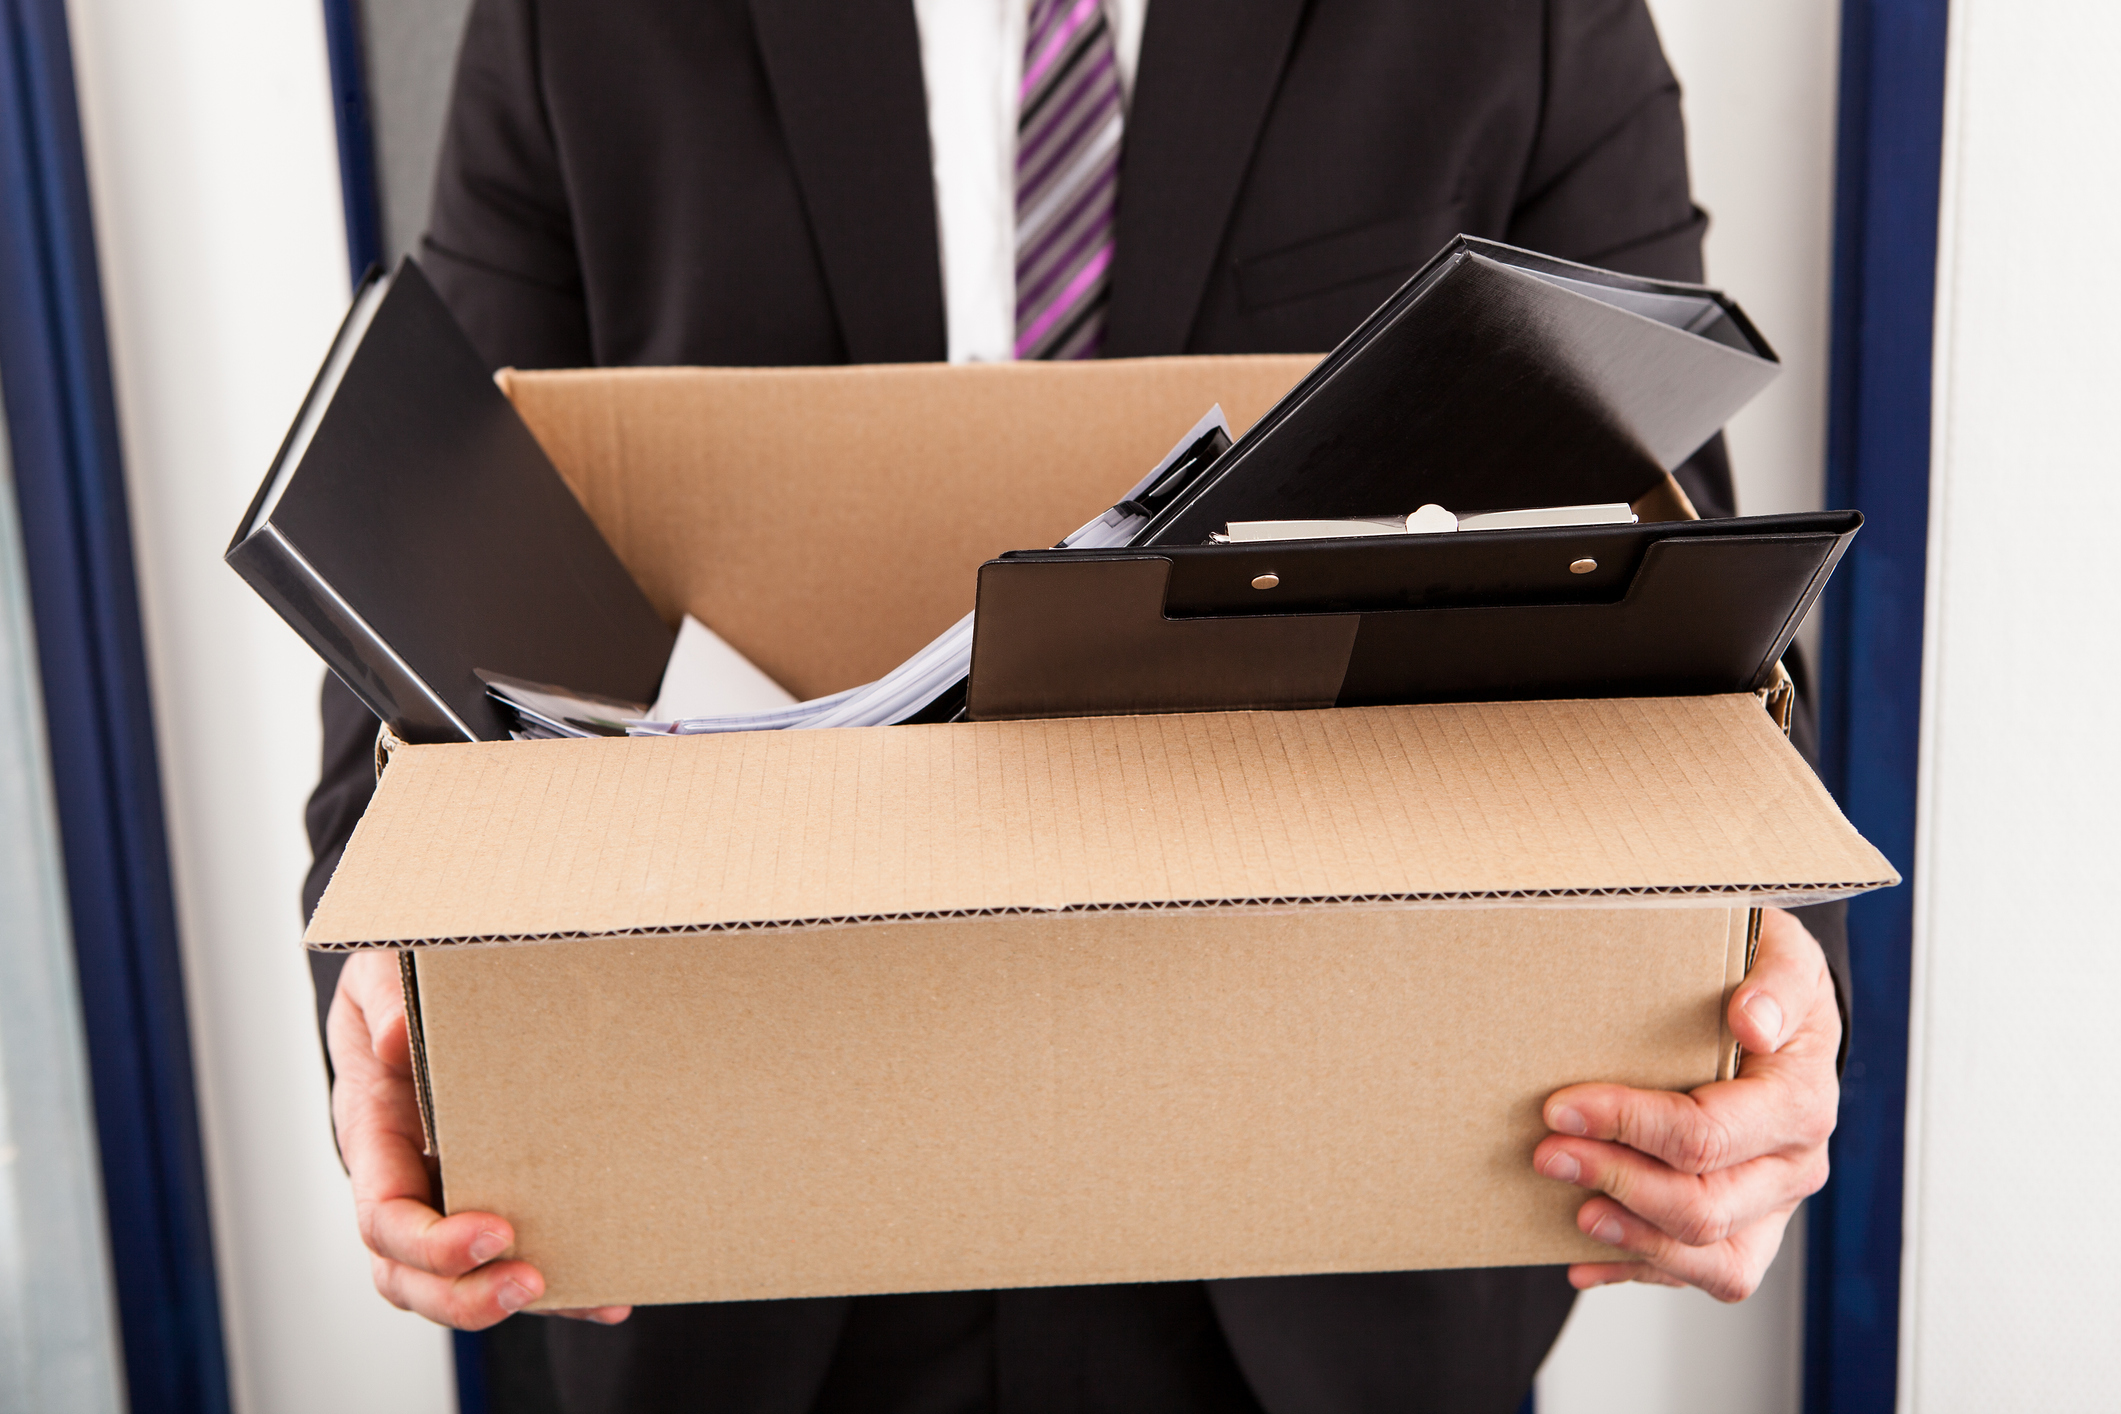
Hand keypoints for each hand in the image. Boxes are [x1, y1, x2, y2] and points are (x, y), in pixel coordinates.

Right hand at [328, 949, 631, 1328]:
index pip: (383, 1217)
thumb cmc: (396, 978)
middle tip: (530, 1282)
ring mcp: (442, 1191)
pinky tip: (607, 1294)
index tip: (492, 1232)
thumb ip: (383, 1000)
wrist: (415, 979)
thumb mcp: (380, 969)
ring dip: (510, 1300)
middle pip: (408, 1274)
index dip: (430, 1241)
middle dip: (464, 1295)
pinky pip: (509, 1254)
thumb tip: (395, 1043)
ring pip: (456, 1280)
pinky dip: (557, 1283)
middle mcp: (402, 1177)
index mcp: (373, 1134)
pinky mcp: (488, 1190)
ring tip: (584, 1298)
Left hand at [1532, 907, 1838, 1300]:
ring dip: (1632, 1237)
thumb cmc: (1767, 978)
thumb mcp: (1779, 951)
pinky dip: (1642, 1270)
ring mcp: (1773, 1204)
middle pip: (1703, 1205)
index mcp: (1801, 1100)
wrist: (1781, 1013)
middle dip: (1614, 1179)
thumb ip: (1772, 978)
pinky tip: (1587, 1259)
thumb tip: (1751, 1020)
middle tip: (1546, 1153)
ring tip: (1574, 1212)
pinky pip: (1706, 1275)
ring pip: (1711, 1256)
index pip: (1708, 1135)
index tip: (1561, 1108)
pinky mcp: (1749, 1228)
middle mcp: (1794, 1164)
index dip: (1628, 1127)